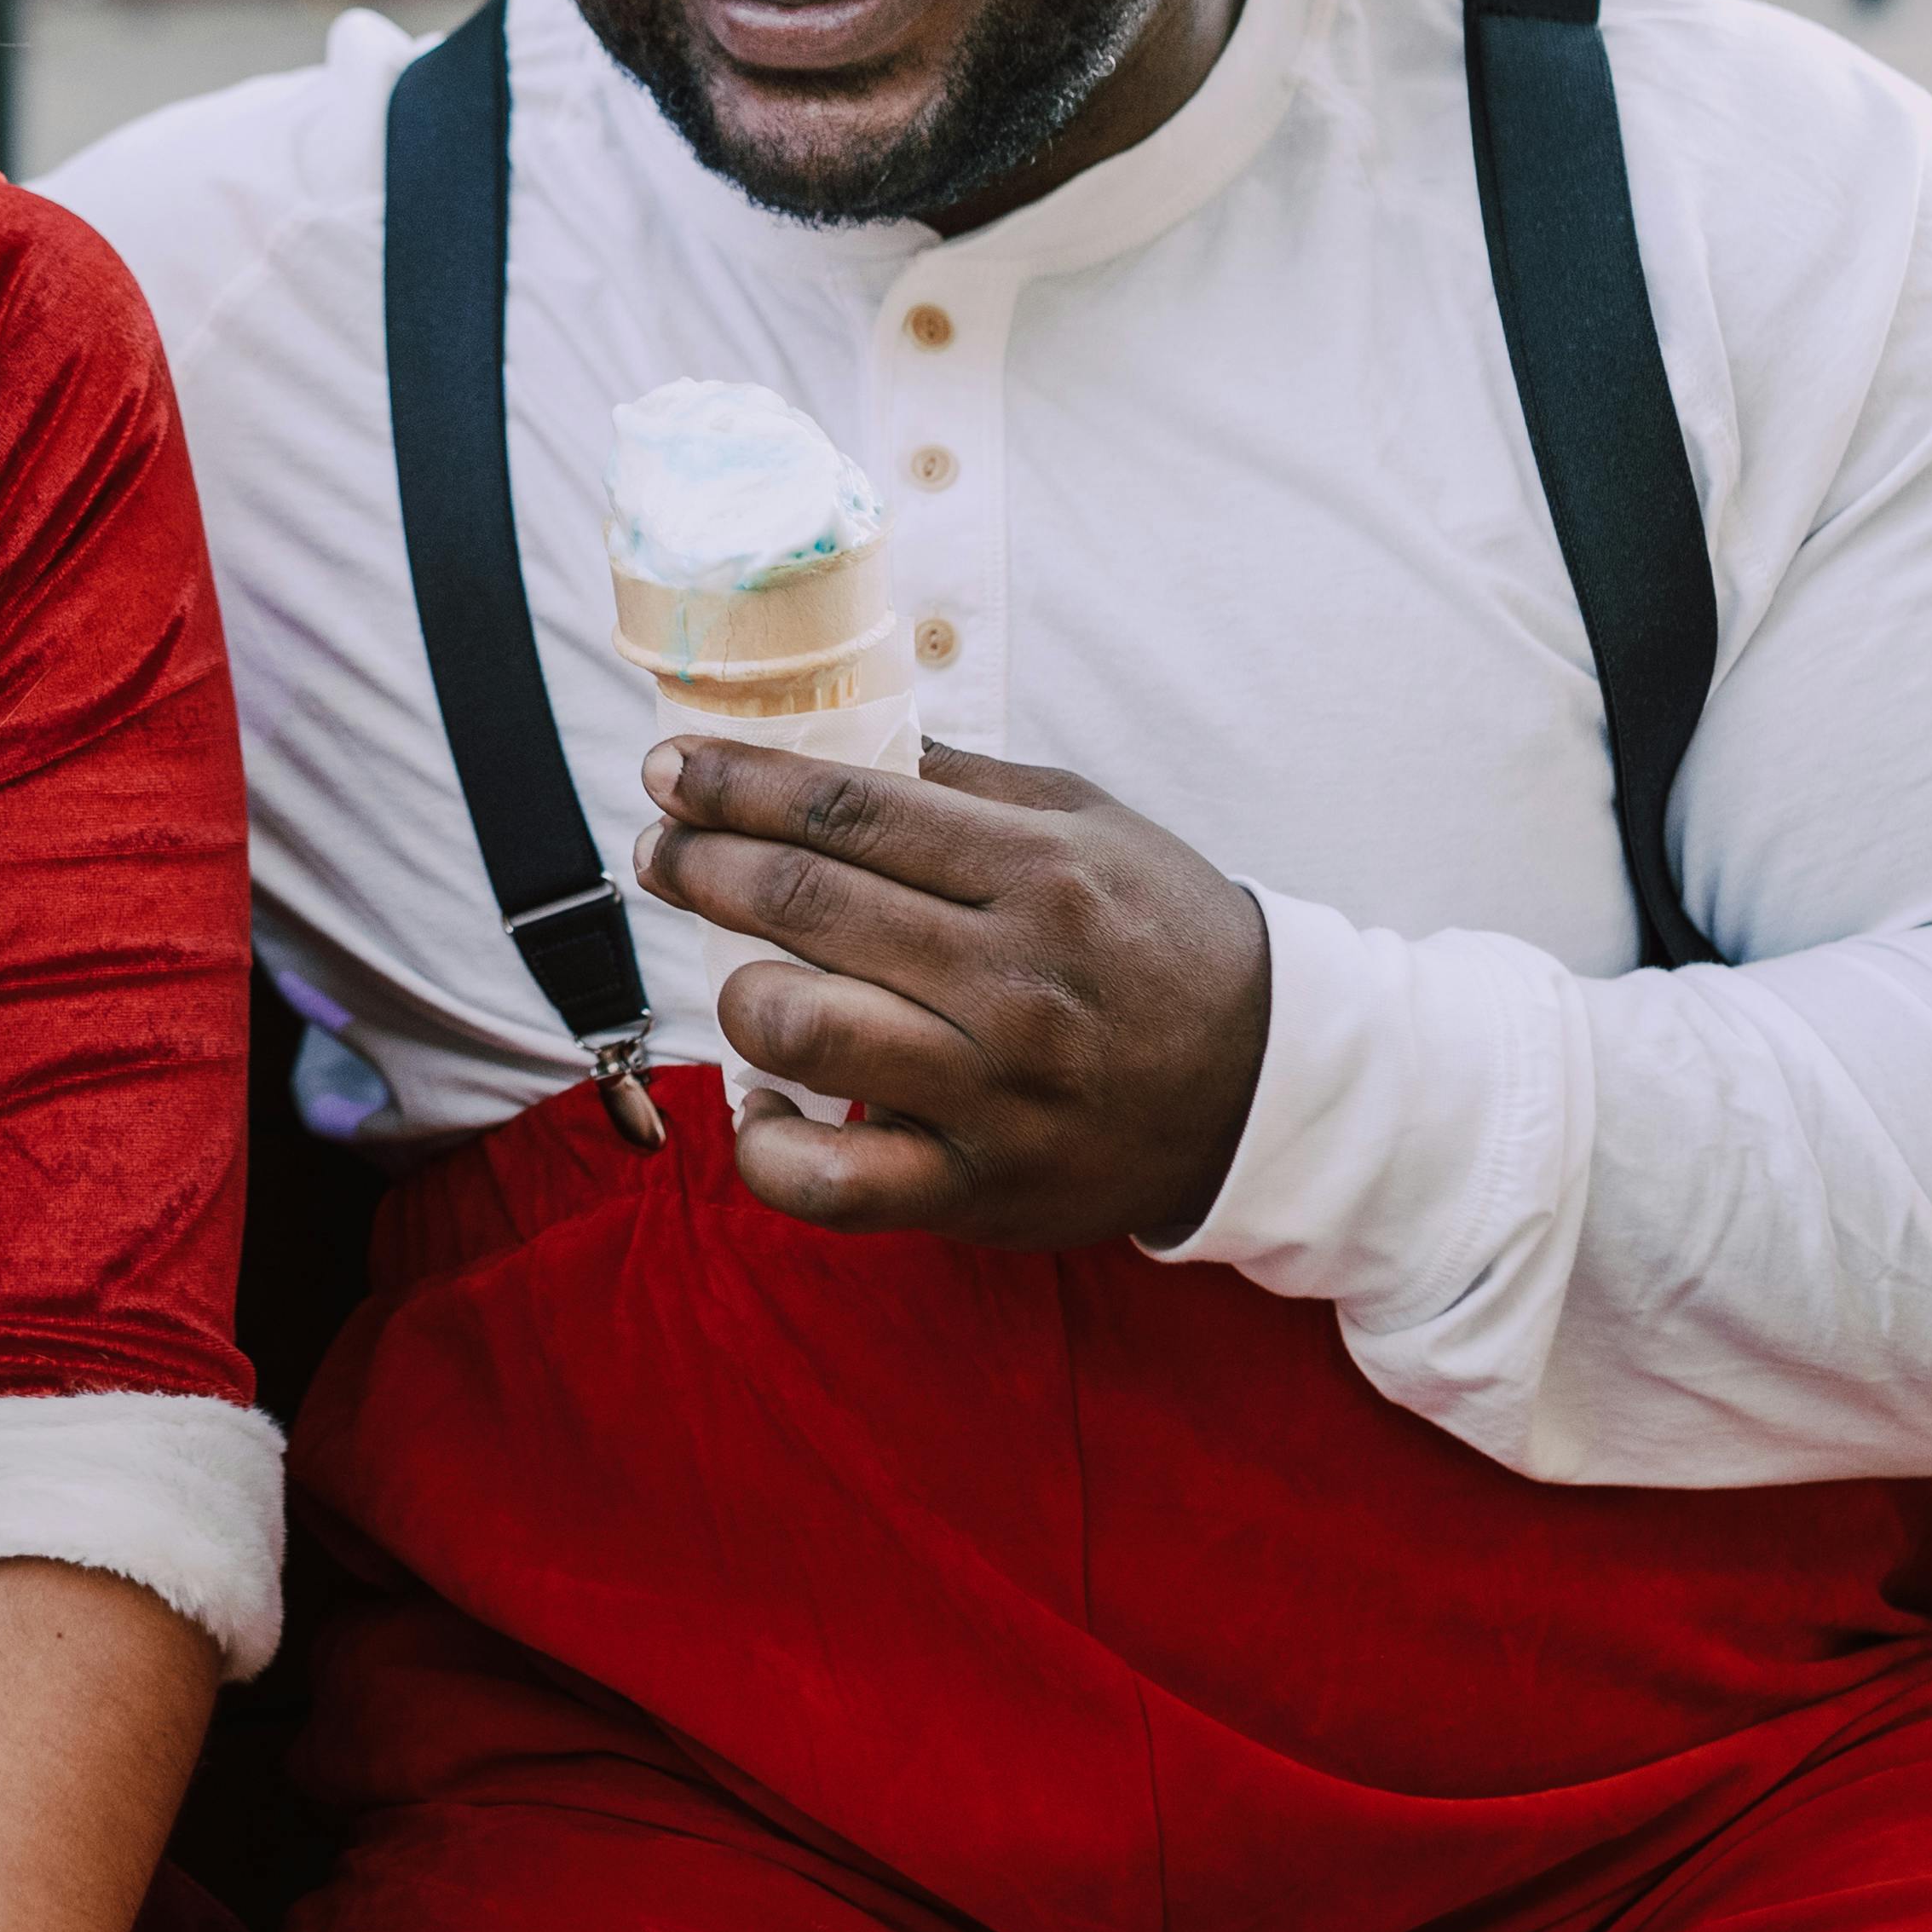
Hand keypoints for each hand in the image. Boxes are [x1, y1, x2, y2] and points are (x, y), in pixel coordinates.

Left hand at [631, 734, 1270, 1249]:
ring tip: (737, 973)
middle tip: (663, 849)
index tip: (672, 769)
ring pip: (799, 1030)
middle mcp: (1012, 983)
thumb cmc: (1164, 938)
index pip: (847, 809)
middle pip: (804, 903)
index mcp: (1039, 874)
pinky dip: (764, 1143)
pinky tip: (764, 1101)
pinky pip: (826, 1184)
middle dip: (701, 863)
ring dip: (737, 993)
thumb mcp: (1091, 825)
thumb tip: (835, 739)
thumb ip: (963, 785)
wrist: (1268, 1086)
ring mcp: (991, 1096)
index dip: (737, 783)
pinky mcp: (975, 1192)